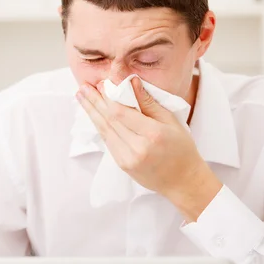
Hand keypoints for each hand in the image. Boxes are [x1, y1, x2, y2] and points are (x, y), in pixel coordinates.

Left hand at [75, 77, 222, 221]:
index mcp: (152, 134)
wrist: (182, 181)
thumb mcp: (171, 121)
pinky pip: (107, 140)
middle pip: (109, 120)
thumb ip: (148, 102)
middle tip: (83, 87)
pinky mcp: (121, 164)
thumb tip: (131, 82)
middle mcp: (137, 148)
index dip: (108, 98)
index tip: (100, 84)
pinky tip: (93, 114)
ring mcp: (127, 158)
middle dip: (94, 102)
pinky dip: (100, 125)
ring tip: (81, 97)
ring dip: (91, 112)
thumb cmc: (181, 149)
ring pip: (104, 130)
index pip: (122, 113)